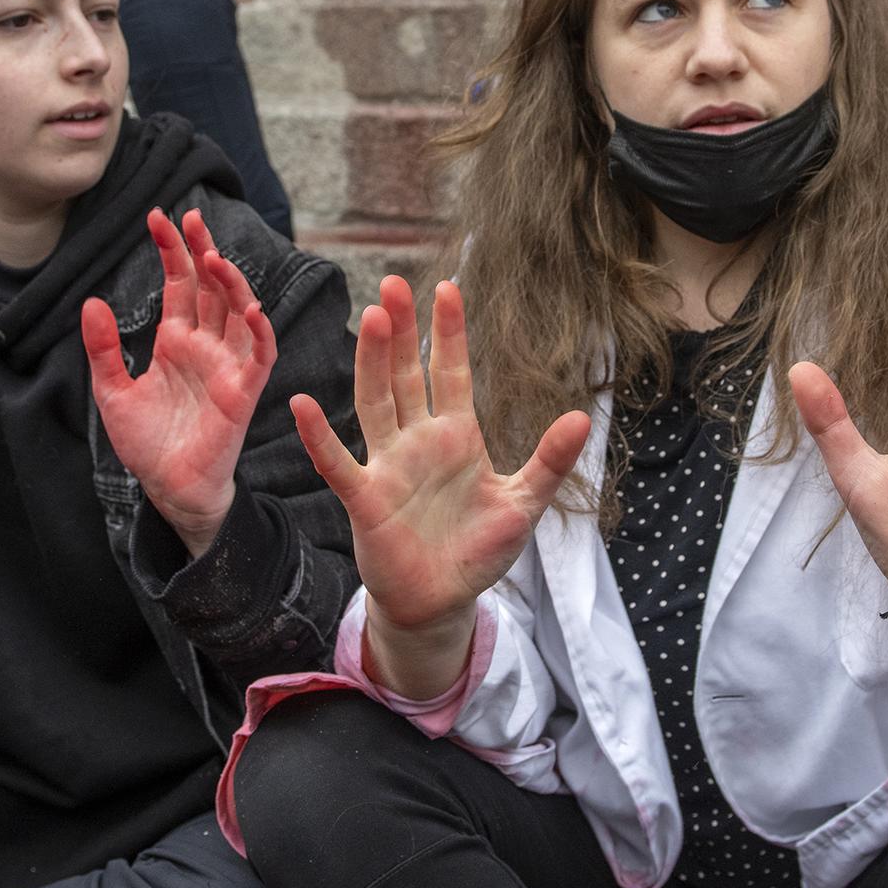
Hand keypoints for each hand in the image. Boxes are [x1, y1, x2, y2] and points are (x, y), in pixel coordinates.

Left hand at [83, 208, 275, 552]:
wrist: (167, 489)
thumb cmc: (147, 444)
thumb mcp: (112, 391)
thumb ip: (103, 349)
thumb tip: (91, 301)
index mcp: (176, 342)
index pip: (179, 285)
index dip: (172, 251)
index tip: (158, 217)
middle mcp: (205, 346)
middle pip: (212, 287)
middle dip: (204, 251)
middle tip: (192, 217)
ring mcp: (227, 366)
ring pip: (239, 312)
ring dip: (231, 283)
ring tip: (213, 257)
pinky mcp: (243, 391)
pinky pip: (260, 355)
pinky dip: (260, 331)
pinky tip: (251, 308)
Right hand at [290, 277, 592, 636]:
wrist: (441, 603)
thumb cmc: (477, 550)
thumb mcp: (523, 504)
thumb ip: (549, 461)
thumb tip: (583, 417)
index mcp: (456, 435)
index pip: (450, 371)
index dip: (449, 331)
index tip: (448, 286)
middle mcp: (418, 440)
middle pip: (405, 374)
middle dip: (401, 331)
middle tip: (394, 283)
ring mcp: (389, 465)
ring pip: (376, 402)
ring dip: (371, 362)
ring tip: (371, 318)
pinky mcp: (366, 498)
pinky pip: (338, 462)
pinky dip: (320, 436)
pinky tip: (304, 405)